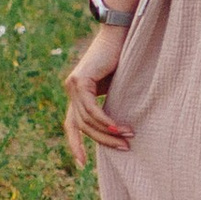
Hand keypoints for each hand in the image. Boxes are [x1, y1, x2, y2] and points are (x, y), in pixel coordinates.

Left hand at [62, 24, 130, 165]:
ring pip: (86, 121)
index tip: (81, 165)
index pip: (72, 125)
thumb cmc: (125, 59)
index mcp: (78, 94)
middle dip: (103, 141)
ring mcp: (73, 85)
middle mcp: (72, 90)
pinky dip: (105, 121)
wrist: (121, 34)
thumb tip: (119, 131)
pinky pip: (91, 109)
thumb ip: (111, 104)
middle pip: (82, 126)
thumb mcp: (117, 87)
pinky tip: (118, 128)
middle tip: (124, 149)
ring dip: (107, 133)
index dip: (75, 145)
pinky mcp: (80, 81)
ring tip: (128, 139)